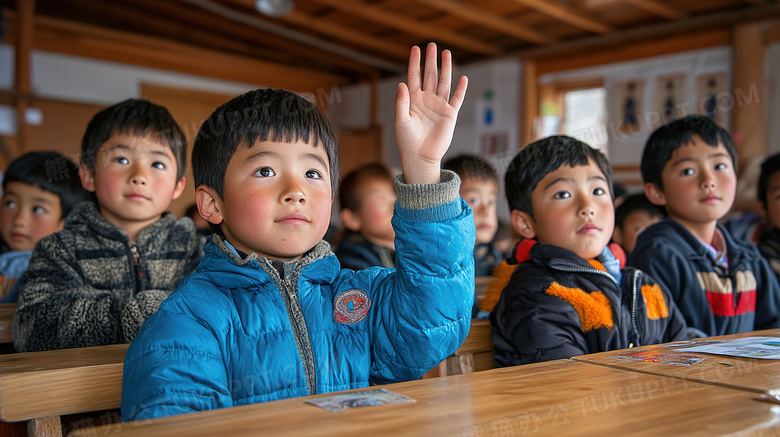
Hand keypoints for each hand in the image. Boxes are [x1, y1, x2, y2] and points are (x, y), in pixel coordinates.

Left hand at [395, 42, 467, 183]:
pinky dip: (460, 89)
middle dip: (431, 60)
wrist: (420, 156)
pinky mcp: (450, 115)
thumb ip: (401, 102)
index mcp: (413, 99)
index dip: (415, 63)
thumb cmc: (407, 140)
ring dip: (445, 68)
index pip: (414, 76)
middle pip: (430, 75)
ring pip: (444, 83)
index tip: (416, 49)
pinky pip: (456, 99)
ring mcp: (439, 106)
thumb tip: (401, 84)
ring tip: (446, 53)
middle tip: (432, 45)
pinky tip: (463, 78)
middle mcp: (426, 100)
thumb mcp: (400, 119)